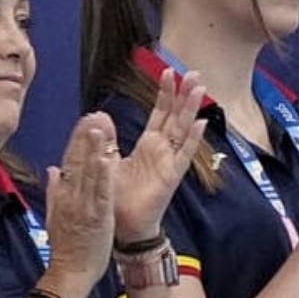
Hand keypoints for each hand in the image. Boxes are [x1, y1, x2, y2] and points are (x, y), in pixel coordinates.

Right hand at [42, 114, 118, 297]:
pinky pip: (101, 193)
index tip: (85, 121)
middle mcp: (71, 196)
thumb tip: (53, 169)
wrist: (70, 272)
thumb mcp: (55, 215)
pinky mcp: (97, 217)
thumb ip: (55, 190)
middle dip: (85, 137)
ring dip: (94, 149)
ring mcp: (83, 206)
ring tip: (100, 127)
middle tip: (94, 114)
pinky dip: (104, 176)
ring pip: (89, 173)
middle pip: (78, 161)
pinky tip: (108, 159)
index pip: (69, 161)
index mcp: (63, 195)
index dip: (77, 140)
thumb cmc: (67, 247)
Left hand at [113, 68, 206, 241]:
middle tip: (193, 72)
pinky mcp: (172, 176)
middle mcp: (162, 150)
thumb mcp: (106, 161)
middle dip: (184, 94)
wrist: (123, 226)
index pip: (160, 113)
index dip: (165, 93)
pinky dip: (192, 139)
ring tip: (199, 88)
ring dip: (191, 108)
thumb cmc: (118, 198)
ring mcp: (170, 162)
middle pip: (176, 116)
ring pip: (183, 129)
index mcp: (148, 146)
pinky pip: (184, 154)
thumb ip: (105, 140)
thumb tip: (98, 116)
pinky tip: (201, 123)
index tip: (168, 71)